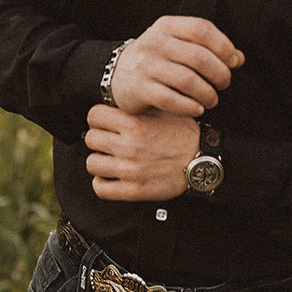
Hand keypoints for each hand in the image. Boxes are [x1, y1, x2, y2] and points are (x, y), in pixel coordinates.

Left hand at [84, 105, 199, 200]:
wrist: (202, 160)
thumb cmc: (183, 134)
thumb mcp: (163, 110)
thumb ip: (139, 106)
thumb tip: (116, 100)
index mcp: (135, 123)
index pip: (94, 115)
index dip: (98, 118)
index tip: (105, 122)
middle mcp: (130, 146)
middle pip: (90, 138)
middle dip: (99, 138)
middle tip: (109, 141)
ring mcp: (131, 170)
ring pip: (92, 164)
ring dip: (100, 161)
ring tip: (111, 159)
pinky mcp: (134, 191)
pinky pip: (101, 188)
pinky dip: (103, 183)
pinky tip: (112, 177)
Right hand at [109, 15, 243, 116]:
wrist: (116, 73)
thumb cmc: (156, 59)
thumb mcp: (177, 44)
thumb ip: (207, 48)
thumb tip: (238, 58)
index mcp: (167, 26)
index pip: (202, 29)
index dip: (223, 46)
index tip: (233, 61)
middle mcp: (155, 43)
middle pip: (198, 57)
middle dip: (219, 74)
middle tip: (224, 84)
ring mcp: (145, 66)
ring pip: (187, 80)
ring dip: (207, 93)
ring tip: (212, 100)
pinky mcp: (139, 89)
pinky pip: (171, 99)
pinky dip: (189, 106)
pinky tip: (197, 109)